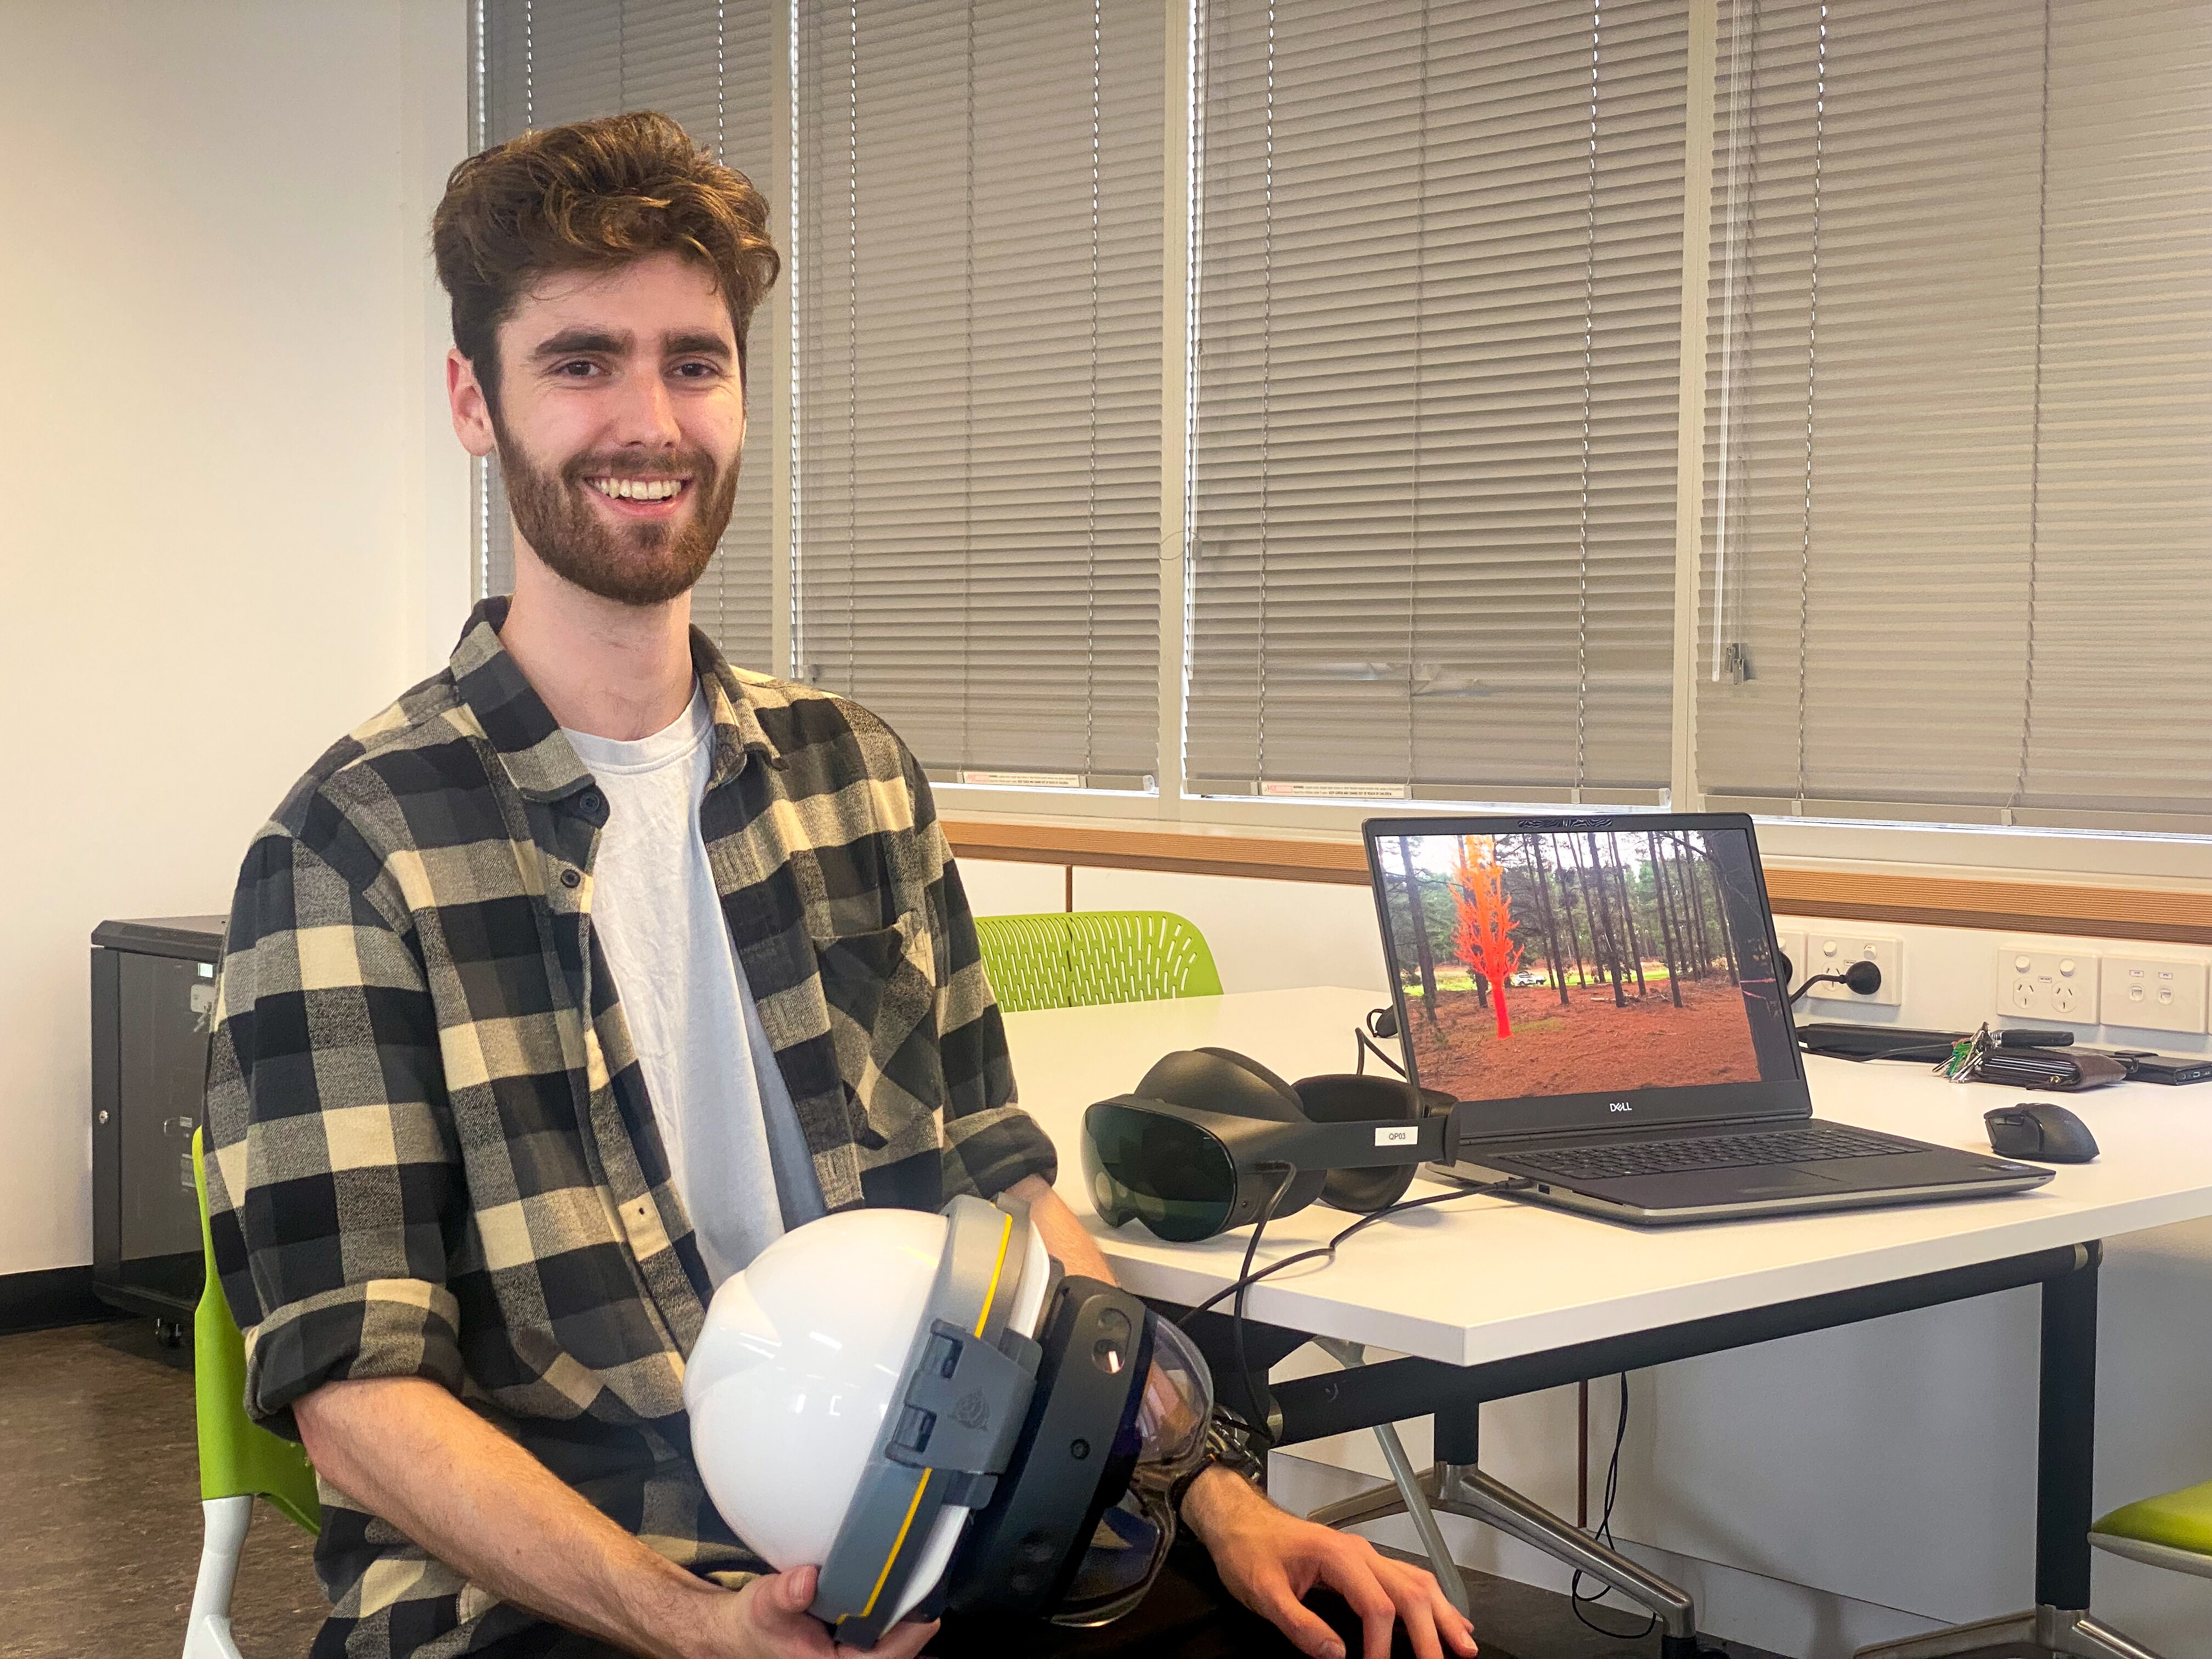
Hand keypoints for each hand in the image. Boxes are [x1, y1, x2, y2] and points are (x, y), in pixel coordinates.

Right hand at [680, 1565, 938, 1658]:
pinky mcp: (858, 1647)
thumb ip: (785, 1594)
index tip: (923, 1588)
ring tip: (912, 1573)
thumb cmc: (755, 1625)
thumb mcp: (764, 1604)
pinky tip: (894, 1586)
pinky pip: (888, 1634)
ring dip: (905, 1611)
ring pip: (899, 1640)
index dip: (912, 1623)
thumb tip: (806, 1580)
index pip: (893, 1655)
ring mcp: (856, 1658)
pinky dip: (894, 1611)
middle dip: (913, 1611)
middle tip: (923, 1570)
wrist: (743, 1633)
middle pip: (905, 1646)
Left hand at [1182, 1470, 1477, 1658]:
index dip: (1382, 1646)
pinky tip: (1448, 1618)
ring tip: (1463, 1646)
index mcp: (1337, 1556)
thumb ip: (1299, 1624)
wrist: (1239, 1521)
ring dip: (1443, 1614)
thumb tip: (1335, 1653)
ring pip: (1417, 1582)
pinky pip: (1407, 1578)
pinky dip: (1433, 1600)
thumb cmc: (1249, 1551)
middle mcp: (1359, 1552)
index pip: (1376, 1606)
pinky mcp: (1363, 1563)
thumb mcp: (1263, 1593)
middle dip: (1429, 1634)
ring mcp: (1364, 1555)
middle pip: (1409, 1592)